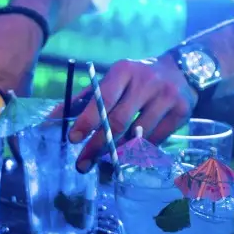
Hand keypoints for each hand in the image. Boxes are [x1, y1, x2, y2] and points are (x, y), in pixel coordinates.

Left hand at [58, 58, 196, 171]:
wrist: (182, 70)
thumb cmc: (136, 78)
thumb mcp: (112, 80)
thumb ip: (84, 99)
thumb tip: (51, 118)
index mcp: (124, 70)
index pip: (103, 99)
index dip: (87, 121)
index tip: (73, 138)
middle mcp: (146, 82)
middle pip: (119, 121)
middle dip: (97, 146)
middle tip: (82, 163)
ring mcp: (166, 97)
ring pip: (138, 135)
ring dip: (118, 152)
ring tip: (104, 162)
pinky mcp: (182, 112)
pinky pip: (156, 140)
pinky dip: (140, 150)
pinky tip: (129, 154)